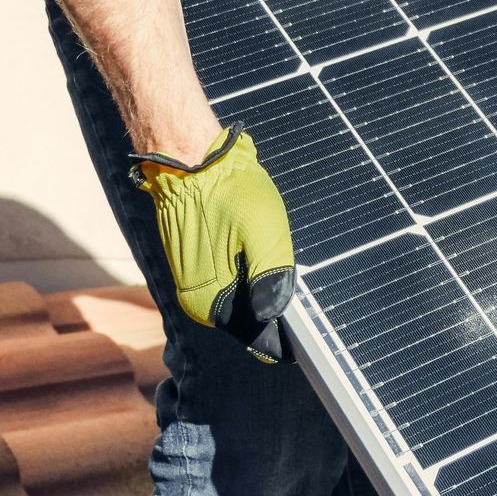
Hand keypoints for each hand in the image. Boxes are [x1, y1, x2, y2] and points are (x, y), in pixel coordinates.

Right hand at [131, 127, 297, 362]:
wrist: (189, 160)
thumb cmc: (229, 191)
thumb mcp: (265, 233)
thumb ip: (271, 278)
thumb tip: (272, 317)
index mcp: (210, 303)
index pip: (256, 335)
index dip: (283, 333)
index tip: (307, 335)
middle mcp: (198, 302)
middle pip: (250, 317)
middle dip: (274, 306)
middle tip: (296, 286)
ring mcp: (195, 284)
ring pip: (241, 299)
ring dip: (261, 287)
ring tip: (272, 258)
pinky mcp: (195, 266)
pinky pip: (230, 281)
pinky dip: (248, 272)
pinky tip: (255, 249)